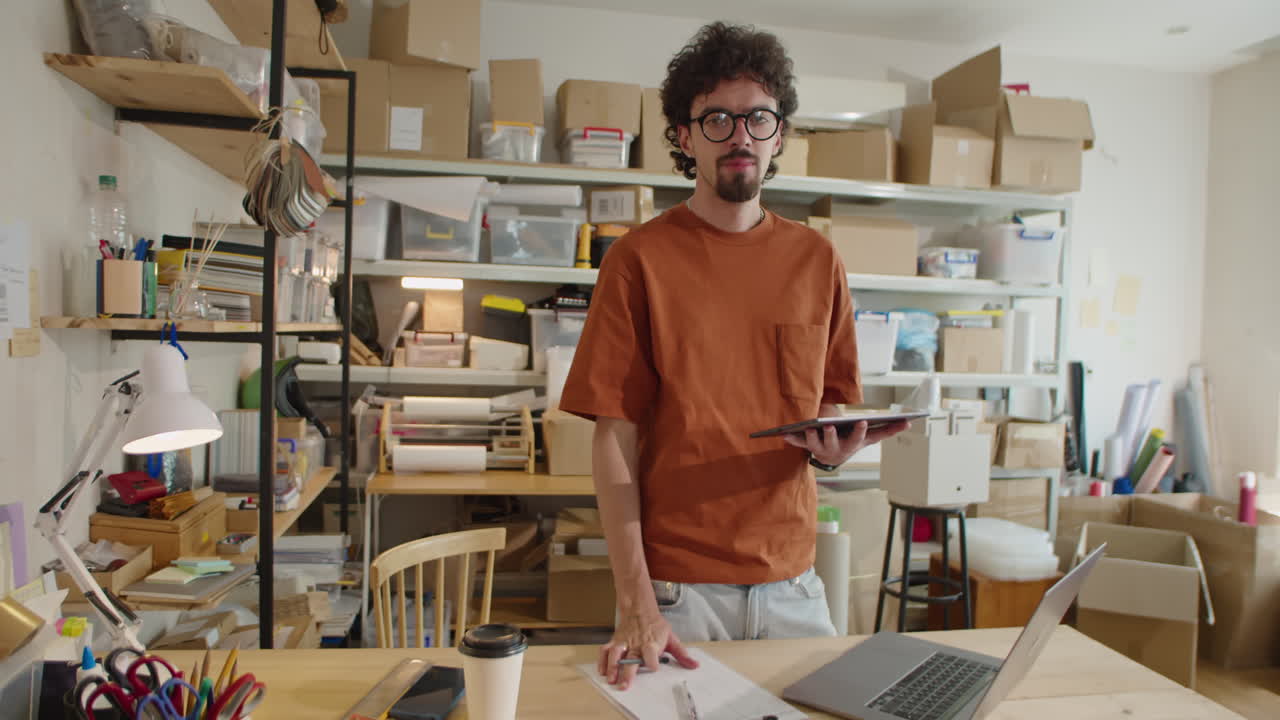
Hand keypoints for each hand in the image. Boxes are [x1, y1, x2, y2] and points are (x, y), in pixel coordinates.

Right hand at [598, 608, 697, 689]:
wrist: (640, 609)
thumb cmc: (656, 626)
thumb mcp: (671, 638)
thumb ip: (681, 654)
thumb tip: (695, 665)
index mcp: (651, 643)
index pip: (651, 652)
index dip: (652, 660)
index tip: (653, 667)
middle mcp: (636, 643)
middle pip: (631, 657)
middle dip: (628, 671)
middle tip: (625, 684)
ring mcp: (624, 642)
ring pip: (616, 653)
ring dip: (612, 666)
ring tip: (611, 679)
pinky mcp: (615, 641)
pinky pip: (605, 650)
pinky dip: (602, 660)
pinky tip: (602, 671)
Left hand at [783, 420, 911, 466]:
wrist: (833, 456)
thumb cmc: (853, 440)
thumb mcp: (869, 437)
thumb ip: (887, 430)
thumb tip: (910, 421)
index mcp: (853, 444)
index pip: (859, 438)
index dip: (860, 431)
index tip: (863, 421)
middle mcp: (837, 449)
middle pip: (835, 443)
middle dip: (833, 435)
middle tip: (830, 427)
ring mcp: (821, 449)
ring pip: (816, 445)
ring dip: (812, 437)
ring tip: (808, 427)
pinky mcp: (808, 447)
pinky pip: (799, 444)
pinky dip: (792, 440)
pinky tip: (784, 435)